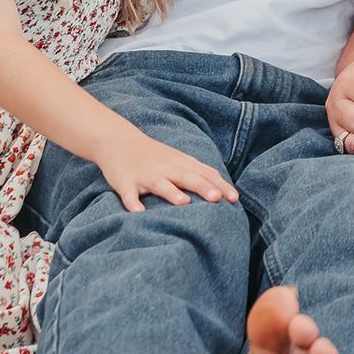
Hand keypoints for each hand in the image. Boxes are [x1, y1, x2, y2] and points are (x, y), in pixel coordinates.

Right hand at [93, 128, 239, 212]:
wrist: (118, 140)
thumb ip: (198, 173)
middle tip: (217, 199)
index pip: (205, 174)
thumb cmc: (154, 155)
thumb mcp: (178, 160)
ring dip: (172, 193)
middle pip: (187, 177)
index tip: (235, 199)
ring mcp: (145, 175)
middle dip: (203, 187)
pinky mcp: (125, 182)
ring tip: (184, 203)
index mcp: (181, 164)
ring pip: (160, 184)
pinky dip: (133, 203)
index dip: (220, 186)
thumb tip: (222, 190)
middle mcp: (166, 168)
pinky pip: (129, 195)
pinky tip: (138, 213)